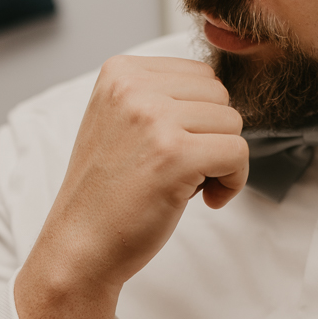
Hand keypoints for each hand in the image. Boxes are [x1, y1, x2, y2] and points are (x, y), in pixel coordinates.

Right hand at [36, 54, 247, 287]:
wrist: (79, 246)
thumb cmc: (107, 194)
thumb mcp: (119, 124)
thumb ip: (160, 100)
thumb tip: (220, 96)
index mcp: (120, 72)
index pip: (199, 75)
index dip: (199, 119)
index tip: (175, 151)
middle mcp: (133, 87)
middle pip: (219, 95)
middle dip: (212, 136)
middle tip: (181, 171)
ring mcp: (153, 119)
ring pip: (232, 123)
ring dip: (222, 160)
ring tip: (187, 185)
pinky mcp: (175, 155)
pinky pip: (238, 153)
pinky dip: (232, 181)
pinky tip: (206, 199)